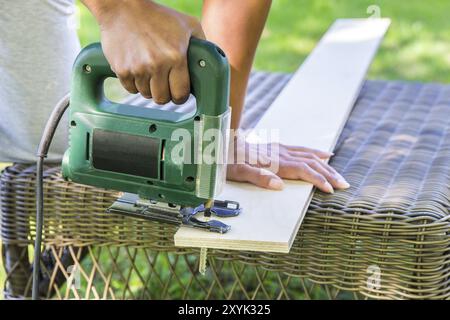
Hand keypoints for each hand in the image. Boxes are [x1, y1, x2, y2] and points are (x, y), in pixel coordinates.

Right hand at [87, 0, 204, 103]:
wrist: (123, 7)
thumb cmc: (158, 16)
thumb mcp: (188, 25)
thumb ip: (202, 44)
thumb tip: (210, 63)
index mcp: (176, 57)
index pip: (180, 94)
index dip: (181, 96)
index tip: (179, 93)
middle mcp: (157, 64)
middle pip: (162, 99)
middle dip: (165, 94)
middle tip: (164, 85)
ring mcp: (137, 68)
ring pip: (146, 94)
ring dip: (149, 88)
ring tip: (150, 73)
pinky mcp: (121, 69)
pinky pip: (130, 88)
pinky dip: (134, 83)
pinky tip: (137, 69)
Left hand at [227, 137, 349, 192]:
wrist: (219, 141)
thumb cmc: (226, 160)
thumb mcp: (236, 172)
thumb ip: (258, 177)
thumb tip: (280, 185)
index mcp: (274, 162)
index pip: (303, 170)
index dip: (318, 179)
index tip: (331, 190)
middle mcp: (280, 153)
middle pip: (311, 162)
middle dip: (329, 174)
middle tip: (345, 184)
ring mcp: (280, 149)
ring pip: (309, 155)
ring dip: (326, 165)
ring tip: (339, 174)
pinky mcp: (277, 147)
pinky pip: (302, 149)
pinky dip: (316, 153)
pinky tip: (324, 155)